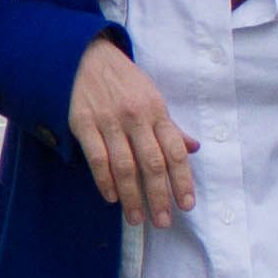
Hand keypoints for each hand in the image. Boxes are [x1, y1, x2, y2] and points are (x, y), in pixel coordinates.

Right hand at [67, 36, 198, 228]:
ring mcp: (109, 121)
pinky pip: (97, 158)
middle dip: (159, 196)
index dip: (182, 181)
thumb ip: (170, 126)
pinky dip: (105, 181)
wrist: (84, 55)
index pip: (175, 152)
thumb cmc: (121, 79)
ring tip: (137, 218)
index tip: (187, 205)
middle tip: (163, 221)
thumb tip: (194, 148)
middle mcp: (135, 117)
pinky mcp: (84, 123)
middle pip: (152, 164)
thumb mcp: (151, 96)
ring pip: (125, 166)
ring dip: (132, 197)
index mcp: (156, 110)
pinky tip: (111, 197)